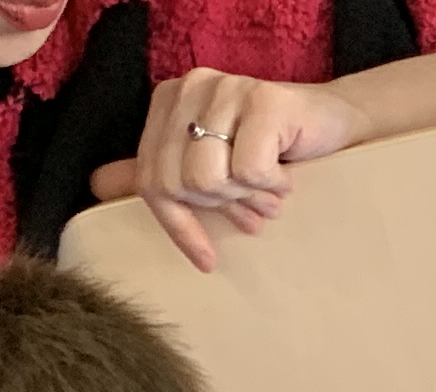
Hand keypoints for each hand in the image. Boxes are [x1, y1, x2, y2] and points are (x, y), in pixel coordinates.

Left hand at [91, 69, 368, 271]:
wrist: (337, 126)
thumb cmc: (272, 152)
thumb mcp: (210, 166)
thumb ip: (161, 172)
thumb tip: (99, 187)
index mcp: (168, 101)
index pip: (149, 177)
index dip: (177, 226)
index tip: (206, 260)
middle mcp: (190, 87)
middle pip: (176, 182)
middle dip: (218, 208)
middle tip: (250, 207)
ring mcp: (226, 88)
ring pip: (208, 179)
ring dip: (247, 198)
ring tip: (267, 190)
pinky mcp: (264, 99)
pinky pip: (248, 171)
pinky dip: (272, 187)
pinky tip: (285, 175)